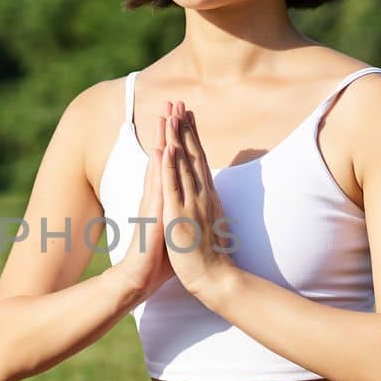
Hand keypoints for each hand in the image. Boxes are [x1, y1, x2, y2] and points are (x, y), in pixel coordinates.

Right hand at [113, 103, 178, 301]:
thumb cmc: (155, 261)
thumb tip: (187, 208)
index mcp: (164, 199)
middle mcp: (156, 197)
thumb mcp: (170, 231)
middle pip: (163, 156)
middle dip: (168, 128)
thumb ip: (176, 216)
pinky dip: (159, 168)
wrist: (137, 281)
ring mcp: (152, 204)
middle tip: (172, 100)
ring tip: (165, 115)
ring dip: (162, 139)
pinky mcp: (151, 216)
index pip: (171, 162)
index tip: (182, 116)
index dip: (177, 139)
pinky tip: (161, 150)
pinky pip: (156, 187)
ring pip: (158, 165)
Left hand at [161, 103, 238, 298]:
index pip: (198, 159)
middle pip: (192, 154)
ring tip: (170, 114)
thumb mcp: (209, 223)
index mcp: (205, 196)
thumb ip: (207, 205)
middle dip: (184, 127)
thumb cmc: (211, 255)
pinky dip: (169, 166)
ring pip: (182, 164)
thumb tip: (209, 193)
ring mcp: (190, 203)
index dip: (192, 136)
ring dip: (175, 138)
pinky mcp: (179, 215)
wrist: (215, 278)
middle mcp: (200, 194)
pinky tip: (164, 148)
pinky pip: (172, 186)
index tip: (187, 114)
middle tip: (179, 102)